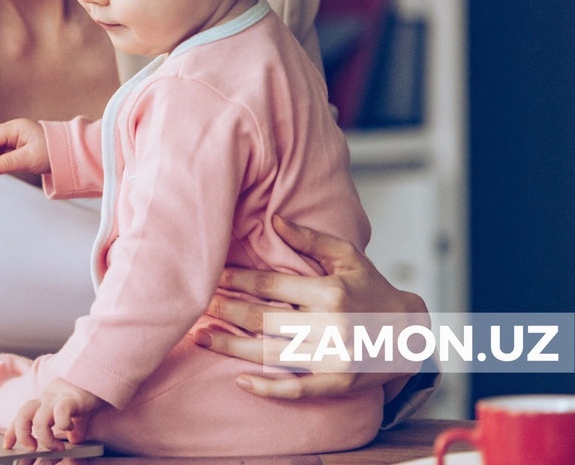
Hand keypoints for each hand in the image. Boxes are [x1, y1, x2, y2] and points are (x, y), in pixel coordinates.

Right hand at [0, 119, 49, 174]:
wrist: (67, 152)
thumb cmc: (51, 152)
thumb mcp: (28, 160)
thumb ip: (7, 164)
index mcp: (16, 128)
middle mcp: (14, 128)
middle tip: (0, 167)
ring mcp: (16, 134)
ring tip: (14, 164)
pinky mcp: (18, 141)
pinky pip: (4, 148)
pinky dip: (4, 157)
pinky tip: (14, 162)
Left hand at [4, 378, 103, 451]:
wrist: (98, 371)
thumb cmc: (85, 392)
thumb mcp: (75, 411)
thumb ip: (72, 426)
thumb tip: (74, 439)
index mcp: (43, 401)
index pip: (21, 416)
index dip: (12, 431)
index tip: (7, 445)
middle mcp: (45, 399)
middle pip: (22, 414)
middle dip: (23, 435)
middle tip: (32, 448)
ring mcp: (57, 399)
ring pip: (39, 421)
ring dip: (46, 439)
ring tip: (58, 447)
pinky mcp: (71, 399)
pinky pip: (60, 414)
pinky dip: (63, 426)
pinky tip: (71, 429)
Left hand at [197, 215, 428, 399]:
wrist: (412, 332)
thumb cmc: (372, 289)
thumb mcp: (348, 257)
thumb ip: (310, 239)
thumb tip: (273, 219)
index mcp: (329, 291)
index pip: (270, 284)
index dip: (236, 279)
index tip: (211, 276)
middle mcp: (331, 325)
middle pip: (262, 318)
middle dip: (224, 310)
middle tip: (196, 304)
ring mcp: (334, 357)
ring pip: (270, 353)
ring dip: (230, 346)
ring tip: (200, 337)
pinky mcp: (338, 383)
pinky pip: (297, 389)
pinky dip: (267, 388)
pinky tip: (241, 381)